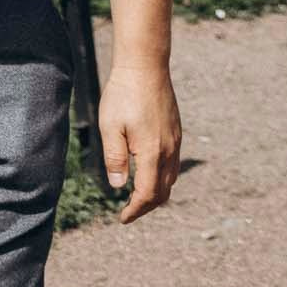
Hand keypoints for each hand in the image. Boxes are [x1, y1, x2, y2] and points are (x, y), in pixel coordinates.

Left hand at [96, 64, 181, 223]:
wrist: (145, 67)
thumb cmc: (123, 95)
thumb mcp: (110, 127)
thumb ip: (115, 158)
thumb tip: (119, 186)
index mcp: (152, 153)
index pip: (148, 194)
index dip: (136, 210)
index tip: (123, 218)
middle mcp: (169, 151)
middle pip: (163, 192)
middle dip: (146, 206)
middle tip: (129, 212)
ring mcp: (175, 141)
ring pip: (171, 179)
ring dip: (156, 193)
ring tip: (138, 198)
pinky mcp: (176, 132)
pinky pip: (173, 165)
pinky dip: (162, 178)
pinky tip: (149, 173)